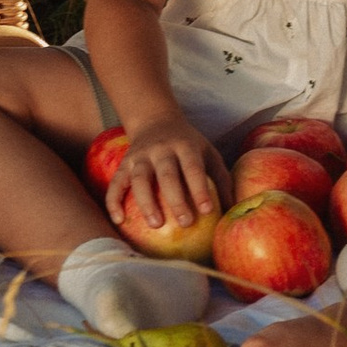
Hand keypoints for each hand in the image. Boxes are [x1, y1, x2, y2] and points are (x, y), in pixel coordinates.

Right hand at [106, 116, 226, 236]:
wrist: (156, 122)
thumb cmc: (189, 146)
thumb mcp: (209, 154)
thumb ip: (221, 180)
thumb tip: (232, 211)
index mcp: (185, 146)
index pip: (193, 167)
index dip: (199, 188)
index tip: (207, 210)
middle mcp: (161, 149)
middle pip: (166, 174)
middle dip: (175, 199)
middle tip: (185, 223)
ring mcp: (140, 156)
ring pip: (139, 179)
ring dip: (146, 202)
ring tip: (156, 224)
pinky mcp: (124, 164)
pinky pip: (116, 183)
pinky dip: (114, 201)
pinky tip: (119, 220)